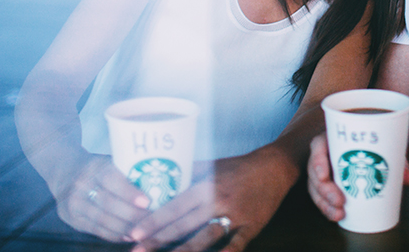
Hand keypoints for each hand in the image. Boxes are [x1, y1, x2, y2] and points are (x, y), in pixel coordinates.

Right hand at [52, 154, 150, 241]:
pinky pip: (96, 230)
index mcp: (95, 166)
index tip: (148, 202)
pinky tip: (128, 236)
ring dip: (125, 228)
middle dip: (132, 215)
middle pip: (108, 203)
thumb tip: (162, 184)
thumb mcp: (109, 162)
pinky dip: (114, 235)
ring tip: (143, 232)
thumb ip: (128, 171)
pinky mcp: (72, 218)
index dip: (130, 192)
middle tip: (152, 220)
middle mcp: (82, 184)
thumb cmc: (99, 168)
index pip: (112, 179)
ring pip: (102, 220)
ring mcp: (74, 203)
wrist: (65, 172)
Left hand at [127, 148, 296, 251]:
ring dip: (184, 251)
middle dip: (159, 239)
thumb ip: (189, 174)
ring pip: (206, 237)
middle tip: (137, 251)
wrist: (275, 166)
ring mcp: (236, 216)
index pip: (174, 206)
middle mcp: (219, 200)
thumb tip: (162, 180)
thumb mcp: (213, 165)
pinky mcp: (252, 226)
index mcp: (207, 185)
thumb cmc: (240, 167)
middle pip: (184, 224)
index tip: (133, 233)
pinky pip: (237, 245)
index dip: (153, 220)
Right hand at [307, 134, 408, 222]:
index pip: (318, 146)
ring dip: (325, 203)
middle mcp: (324, 154)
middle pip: (315, 172)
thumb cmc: (373, 145)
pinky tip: (336, 215)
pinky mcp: (326, 185)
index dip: (317, 161)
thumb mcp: (384, 148)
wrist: (372, 147)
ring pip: (315, 188)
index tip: (325, 175)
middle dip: (325, 190)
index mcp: (332, 139)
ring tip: (339, 213)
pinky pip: (320, 197)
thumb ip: (396, 162)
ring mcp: (323, 171)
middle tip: (339, 201)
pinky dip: (327, 208)